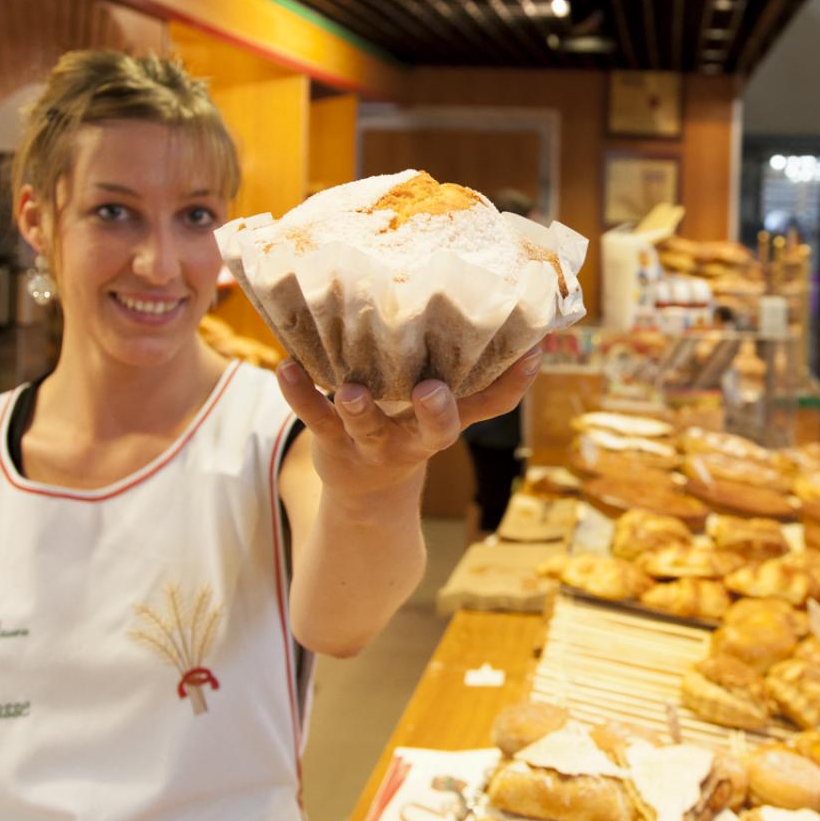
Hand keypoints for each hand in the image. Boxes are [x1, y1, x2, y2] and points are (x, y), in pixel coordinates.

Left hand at [275, 349, 542, 510]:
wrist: (365, 489)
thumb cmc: (412, 425)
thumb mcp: (449, 408)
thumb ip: (479, 375)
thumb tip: (527, 331)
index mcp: (448, 422)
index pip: (490, 405)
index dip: (513, 383)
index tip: (533, 352)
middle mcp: (415, 436)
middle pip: (435, 431)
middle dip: (435, 413)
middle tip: (432, 391)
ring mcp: (372, 441)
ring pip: (367, 427)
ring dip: (360, 409)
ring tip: (351, 390)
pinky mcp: (332, 439)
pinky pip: (315, 417)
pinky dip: (300, 394)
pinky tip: (287, 366)